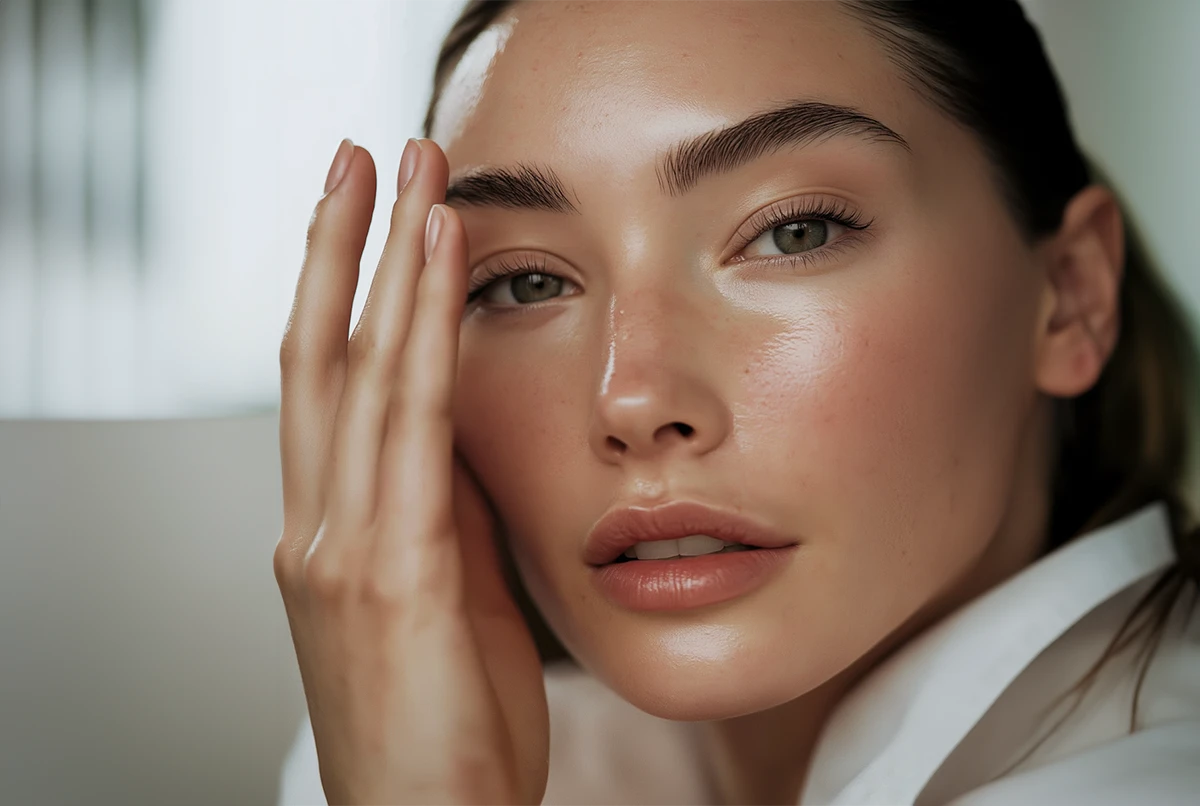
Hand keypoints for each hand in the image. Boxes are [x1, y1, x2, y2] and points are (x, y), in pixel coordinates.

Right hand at [273, 138, 548, 805]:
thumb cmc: (448, 723)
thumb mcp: (450, 596)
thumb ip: (447, 509)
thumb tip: (467, 429)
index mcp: (328, 532)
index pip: (325, 387)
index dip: (339, 291)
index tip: (363, 214)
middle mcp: (317, 526)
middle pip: (318, 355)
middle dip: (340, 246)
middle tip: (365, 154)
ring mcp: (341, 546)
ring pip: (356, 371)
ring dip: (385, 263)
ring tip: (410, 177)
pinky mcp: (389, 570)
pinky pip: (409, 425)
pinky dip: (423, 333)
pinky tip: (440, 265)